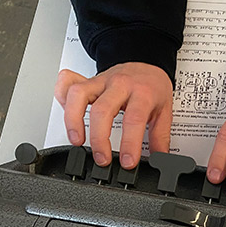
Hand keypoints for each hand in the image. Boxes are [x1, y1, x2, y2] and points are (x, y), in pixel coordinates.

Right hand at [54, 62, 173, 168]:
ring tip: (77, 141)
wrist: (146, 64)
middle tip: (102, 159)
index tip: (128, 162)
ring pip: (78, 95)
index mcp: (141, 93)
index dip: (129, 144)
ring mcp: (100, 82)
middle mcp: (119, 85)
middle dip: (99, 139)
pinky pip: (68, 84)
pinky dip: (60, 97)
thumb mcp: (164, 111)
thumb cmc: (153, 87)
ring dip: (73, 120)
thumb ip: (160, 137)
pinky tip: (65, 113)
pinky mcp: (88, 81)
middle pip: (102, 110)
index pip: (133, 120)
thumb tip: (160, 159)